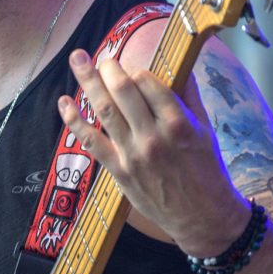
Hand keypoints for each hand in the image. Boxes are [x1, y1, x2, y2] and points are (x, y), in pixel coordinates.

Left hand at [60, 50, 249, 255]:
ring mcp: (133, 155)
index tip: (134, 70)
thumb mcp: (205, 130)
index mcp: (179, 123)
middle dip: (109, 68)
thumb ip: (189, 97)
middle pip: (123, 92)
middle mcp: (154, 137)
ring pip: (104, 111)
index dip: (137, 71)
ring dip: (88, 81)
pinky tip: (65, 102)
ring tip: (77, 59)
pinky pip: (91, 142)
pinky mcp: (119, 172)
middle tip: (103, 57)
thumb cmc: (207, 171)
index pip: (149, 84)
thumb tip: (179, 67)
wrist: (202, 216)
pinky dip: (75, 121)